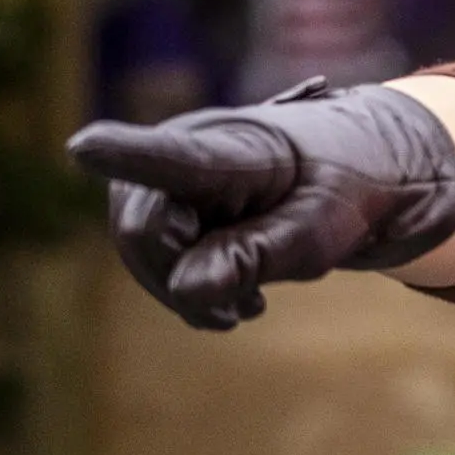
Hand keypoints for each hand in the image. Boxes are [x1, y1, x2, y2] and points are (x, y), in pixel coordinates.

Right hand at [68, 81, 454, 330]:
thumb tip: (186, 288)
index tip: (85, 147)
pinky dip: (187, 285)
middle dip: (182, 280)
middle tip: (248, 308)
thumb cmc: (350, 188)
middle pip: (143, 231)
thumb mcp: (324, 229)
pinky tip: (231, 303)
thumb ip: (259, 254)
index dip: (126, 156)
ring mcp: (170, 170)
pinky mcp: (167, 195)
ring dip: (187, 289)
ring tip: (246, 306)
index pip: (175, 158)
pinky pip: (153, 253)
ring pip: (142, 250)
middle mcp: (187, 147)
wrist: (369, 168)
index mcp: (237, 147)